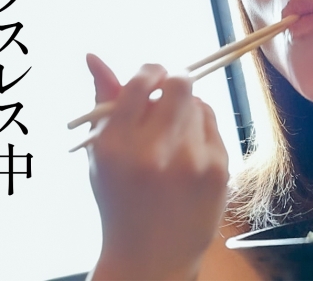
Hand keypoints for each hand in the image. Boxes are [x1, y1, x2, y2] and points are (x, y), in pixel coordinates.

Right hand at [83, 54, 229, 279]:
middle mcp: (155, 151)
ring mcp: (191, 161)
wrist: (151, 257)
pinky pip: (214, 126)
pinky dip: (201, 130)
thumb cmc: (119, 201)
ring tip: (173, 136)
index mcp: (117, 146)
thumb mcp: (100, 155)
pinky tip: (188, 154)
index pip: (140, 82)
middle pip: (181, 83)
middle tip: (168, 93)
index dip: (149, 70)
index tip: (151, 76)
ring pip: (199, 103)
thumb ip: (101, 103)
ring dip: (187, 109)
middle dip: (175, 81)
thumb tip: (94, 56)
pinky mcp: (218, 169)